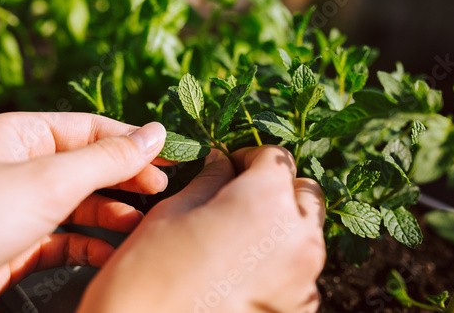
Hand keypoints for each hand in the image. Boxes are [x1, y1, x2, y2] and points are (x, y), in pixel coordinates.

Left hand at [0, 112, 167, 311]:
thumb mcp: (50, 179)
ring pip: (82, 205)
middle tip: (161, 191)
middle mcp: (23, 168)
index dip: (133, 141)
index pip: (92, 129)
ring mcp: (22, 209)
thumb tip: (155, 133)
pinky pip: (67, 239)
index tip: (171, 155)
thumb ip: (108, 157)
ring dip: (113, 214)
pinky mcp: (20, 246)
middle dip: (126, 179)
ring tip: (141, 225)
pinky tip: (110, 252)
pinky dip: (92, 245)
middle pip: (90, 166)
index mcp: (24, 136)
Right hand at [79, 146, 325, 312]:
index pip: (277, 158)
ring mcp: (304, 282)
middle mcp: (298, 241)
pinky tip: (241, 271)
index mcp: (266, 203)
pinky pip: (300, 273)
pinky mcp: (299, 311)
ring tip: (238, 237)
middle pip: (304, 194)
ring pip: (306, 234)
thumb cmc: (147, 277)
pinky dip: (279, 262)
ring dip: (281, 225)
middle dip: (277, 188)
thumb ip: (209, 180)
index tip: (231, 166)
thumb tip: (222, 163)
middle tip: (240, 197)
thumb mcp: (172, 212)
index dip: (251, 156)